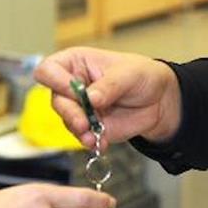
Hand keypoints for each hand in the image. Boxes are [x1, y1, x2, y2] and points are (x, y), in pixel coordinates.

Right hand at [35, 46, 181, 148]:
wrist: (159, 100)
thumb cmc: (142, 75)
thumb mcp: (129, 74)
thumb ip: (109, 85)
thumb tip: (91, 99)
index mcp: (75, 63)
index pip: (49, 70)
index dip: (55, 80)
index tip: (71, 90)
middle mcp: (72, 86)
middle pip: (56, 100)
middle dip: (69, 113)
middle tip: (83, 122)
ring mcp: (80, 108)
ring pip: (66, 121)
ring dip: (79, 130)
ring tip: (93, 136)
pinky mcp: (89, 127)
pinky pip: (82, 137)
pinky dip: (90, 141)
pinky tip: (101, 143)